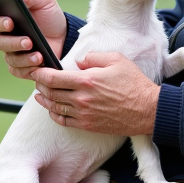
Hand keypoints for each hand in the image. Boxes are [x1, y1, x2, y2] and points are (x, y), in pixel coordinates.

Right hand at [0, 0, 66, 80]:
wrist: (65, 37)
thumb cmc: (50, 16)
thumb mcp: (45, 1)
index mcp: (6, 13)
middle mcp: (4, 33)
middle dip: (12, 40)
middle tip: (27, 39)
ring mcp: (11, 50)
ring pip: (8, 56)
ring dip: (23, 56)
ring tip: (38, 54)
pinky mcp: (19, 66)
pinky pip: (17, 69)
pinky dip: (28, 67)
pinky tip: (38, 63)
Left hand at [31, 52, 160, 134]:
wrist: (147, 110)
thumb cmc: (134, 83)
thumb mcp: (116, 60)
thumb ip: (93, 57)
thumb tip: (78, 62)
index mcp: (86, 80)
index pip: (53, 78)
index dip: (40, 74)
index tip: (36, 71)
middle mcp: (82, 99)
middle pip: (50, 93)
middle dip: (40, 86)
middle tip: (37, 81)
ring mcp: (84, 114)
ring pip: (55, 108)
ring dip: (44, 101)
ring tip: (39, 95)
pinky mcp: (88, 125)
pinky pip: (64, 121)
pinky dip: (55, 115)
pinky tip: (53, 110)